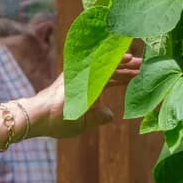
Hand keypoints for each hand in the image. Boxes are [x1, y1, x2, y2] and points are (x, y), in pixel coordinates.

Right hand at [27, 53, 142, 138]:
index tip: (137, 74)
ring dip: (123, 63)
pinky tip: (126, 59)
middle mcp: (85, 78)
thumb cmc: (56, 122)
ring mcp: (82, 75)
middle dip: (127, 67)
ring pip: (107, 66)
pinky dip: (114, 62)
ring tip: (138, 61)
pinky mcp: (79, 74)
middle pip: (110, 70)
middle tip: (142, 63)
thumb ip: (97, 117)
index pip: (109, 80)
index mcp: (86, 89)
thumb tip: (111, 113)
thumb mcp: (83, 122)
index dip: (123, 77)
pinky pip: (100, 66)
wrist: (40, 118)